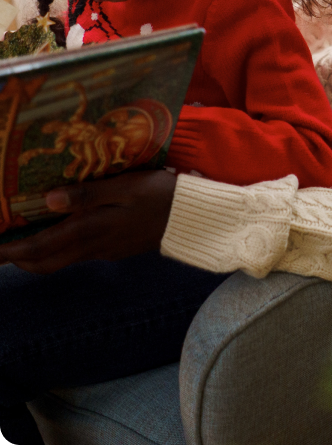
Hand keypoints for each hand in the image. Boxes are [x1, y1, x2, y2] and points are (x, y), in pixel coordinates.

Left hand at [0, 170, 176, 273]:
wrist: (194, 218)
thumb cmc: (162, 195)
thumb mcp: (127, 187)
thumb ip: (88, 194)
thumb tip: (49, 200)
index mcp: (92, 229)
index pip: (39, 246)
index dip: (10, 251)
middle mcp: (94, 246)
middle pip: (44, 263)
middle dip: (17, 259)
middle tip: (1, 247)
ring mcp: (106, 250)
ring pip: (60, 261)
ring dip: (36, 255)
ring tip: (22, 238)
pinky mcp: (117, 248)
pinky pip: (78, 254)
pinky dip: (59, 248)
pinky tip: (62, 230)